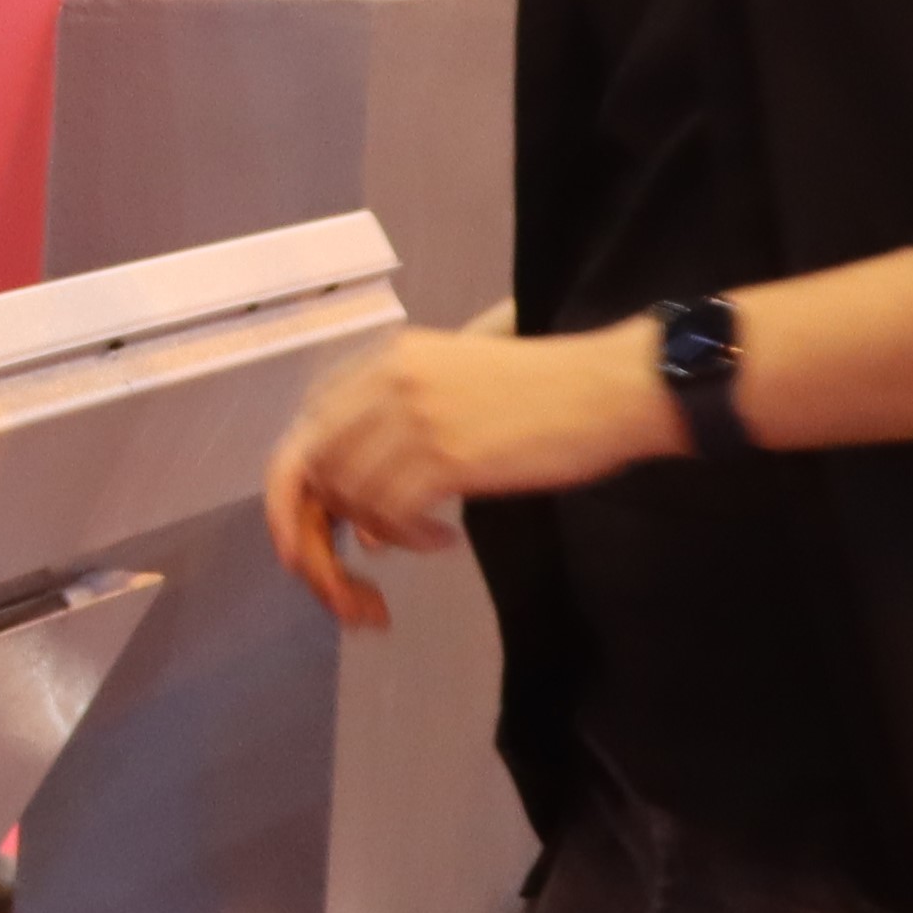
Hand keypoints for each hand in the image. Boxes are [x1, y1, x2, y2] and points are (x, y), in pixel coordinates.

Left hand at [262, 324, 681, 629]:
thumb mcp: (457, 386)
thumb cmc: (546, 392)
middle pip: (314, 462)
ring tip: (421, 538)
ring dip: (377, 531)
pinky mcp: (445, 455)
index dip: (305, 483)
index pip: (311, 424)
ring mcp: (413, 415)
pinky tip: (443, 540)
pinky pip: (391, 512)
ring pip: (350, 492)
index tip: (321, 525)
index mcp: (388, 358)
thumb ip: (401, 430)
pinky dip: (409, 538)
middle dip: (322, 522)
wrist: (608, 388)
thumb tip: (363, 521)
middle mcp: (388, 379)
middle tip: (358, 554)